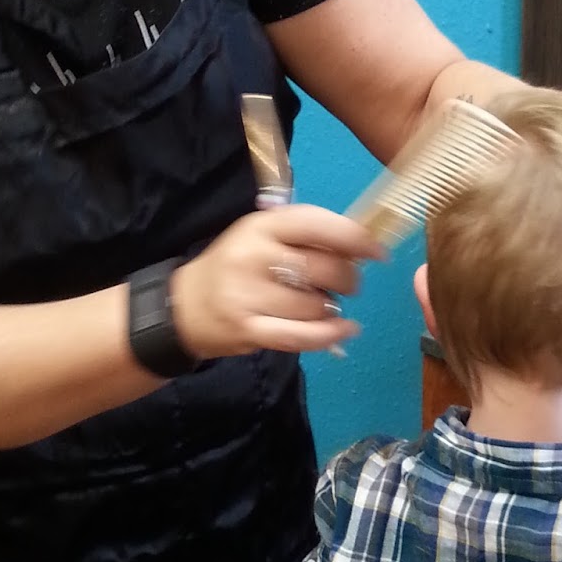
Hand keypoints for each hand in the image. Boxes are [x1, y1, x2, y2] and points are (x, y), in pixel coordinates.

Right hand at [171, 204, 381, 358]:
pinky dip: (330, 335)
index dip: (356, 238)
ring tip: (324, 305)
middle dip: (349, 279)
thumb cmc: (235, 265)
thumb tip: (361, 244)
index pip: (318, 225)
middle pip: (324, 268)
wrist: (183, 306)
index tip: (378, 252)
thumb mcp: (261, 235)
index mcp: (262, 225)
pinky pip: (302, 336)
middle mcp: (254, 256)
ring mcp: (248, 295)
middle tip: (348, 284)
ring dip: (332, 308)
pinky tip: (344, 330)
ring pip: (316, 306)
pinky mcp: (249, 330)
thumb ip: (305, 236)